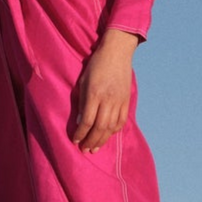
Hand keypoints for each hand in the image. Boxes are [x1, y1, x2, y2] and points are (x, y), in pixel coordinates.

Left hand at [71, 29, 137, 152]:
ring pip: (111, 127)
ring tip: (95, 148)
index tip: (75, 140)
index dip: (80, 134)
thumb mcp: (83, 80)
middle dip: (91, 141)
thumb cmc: (96, 64)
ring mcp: (119, 101)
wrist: (117, 52)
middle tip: (85, 150)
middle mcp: (108, 99)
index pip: (87, 121)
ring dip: (102, 140)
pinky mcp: (126, 100)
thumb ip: (82, 101)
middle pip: (100, 127)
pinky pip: (121, 121)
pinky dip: (114, 131)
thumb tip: (80, 121)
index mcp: (94, 94)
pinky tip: (107, 135)